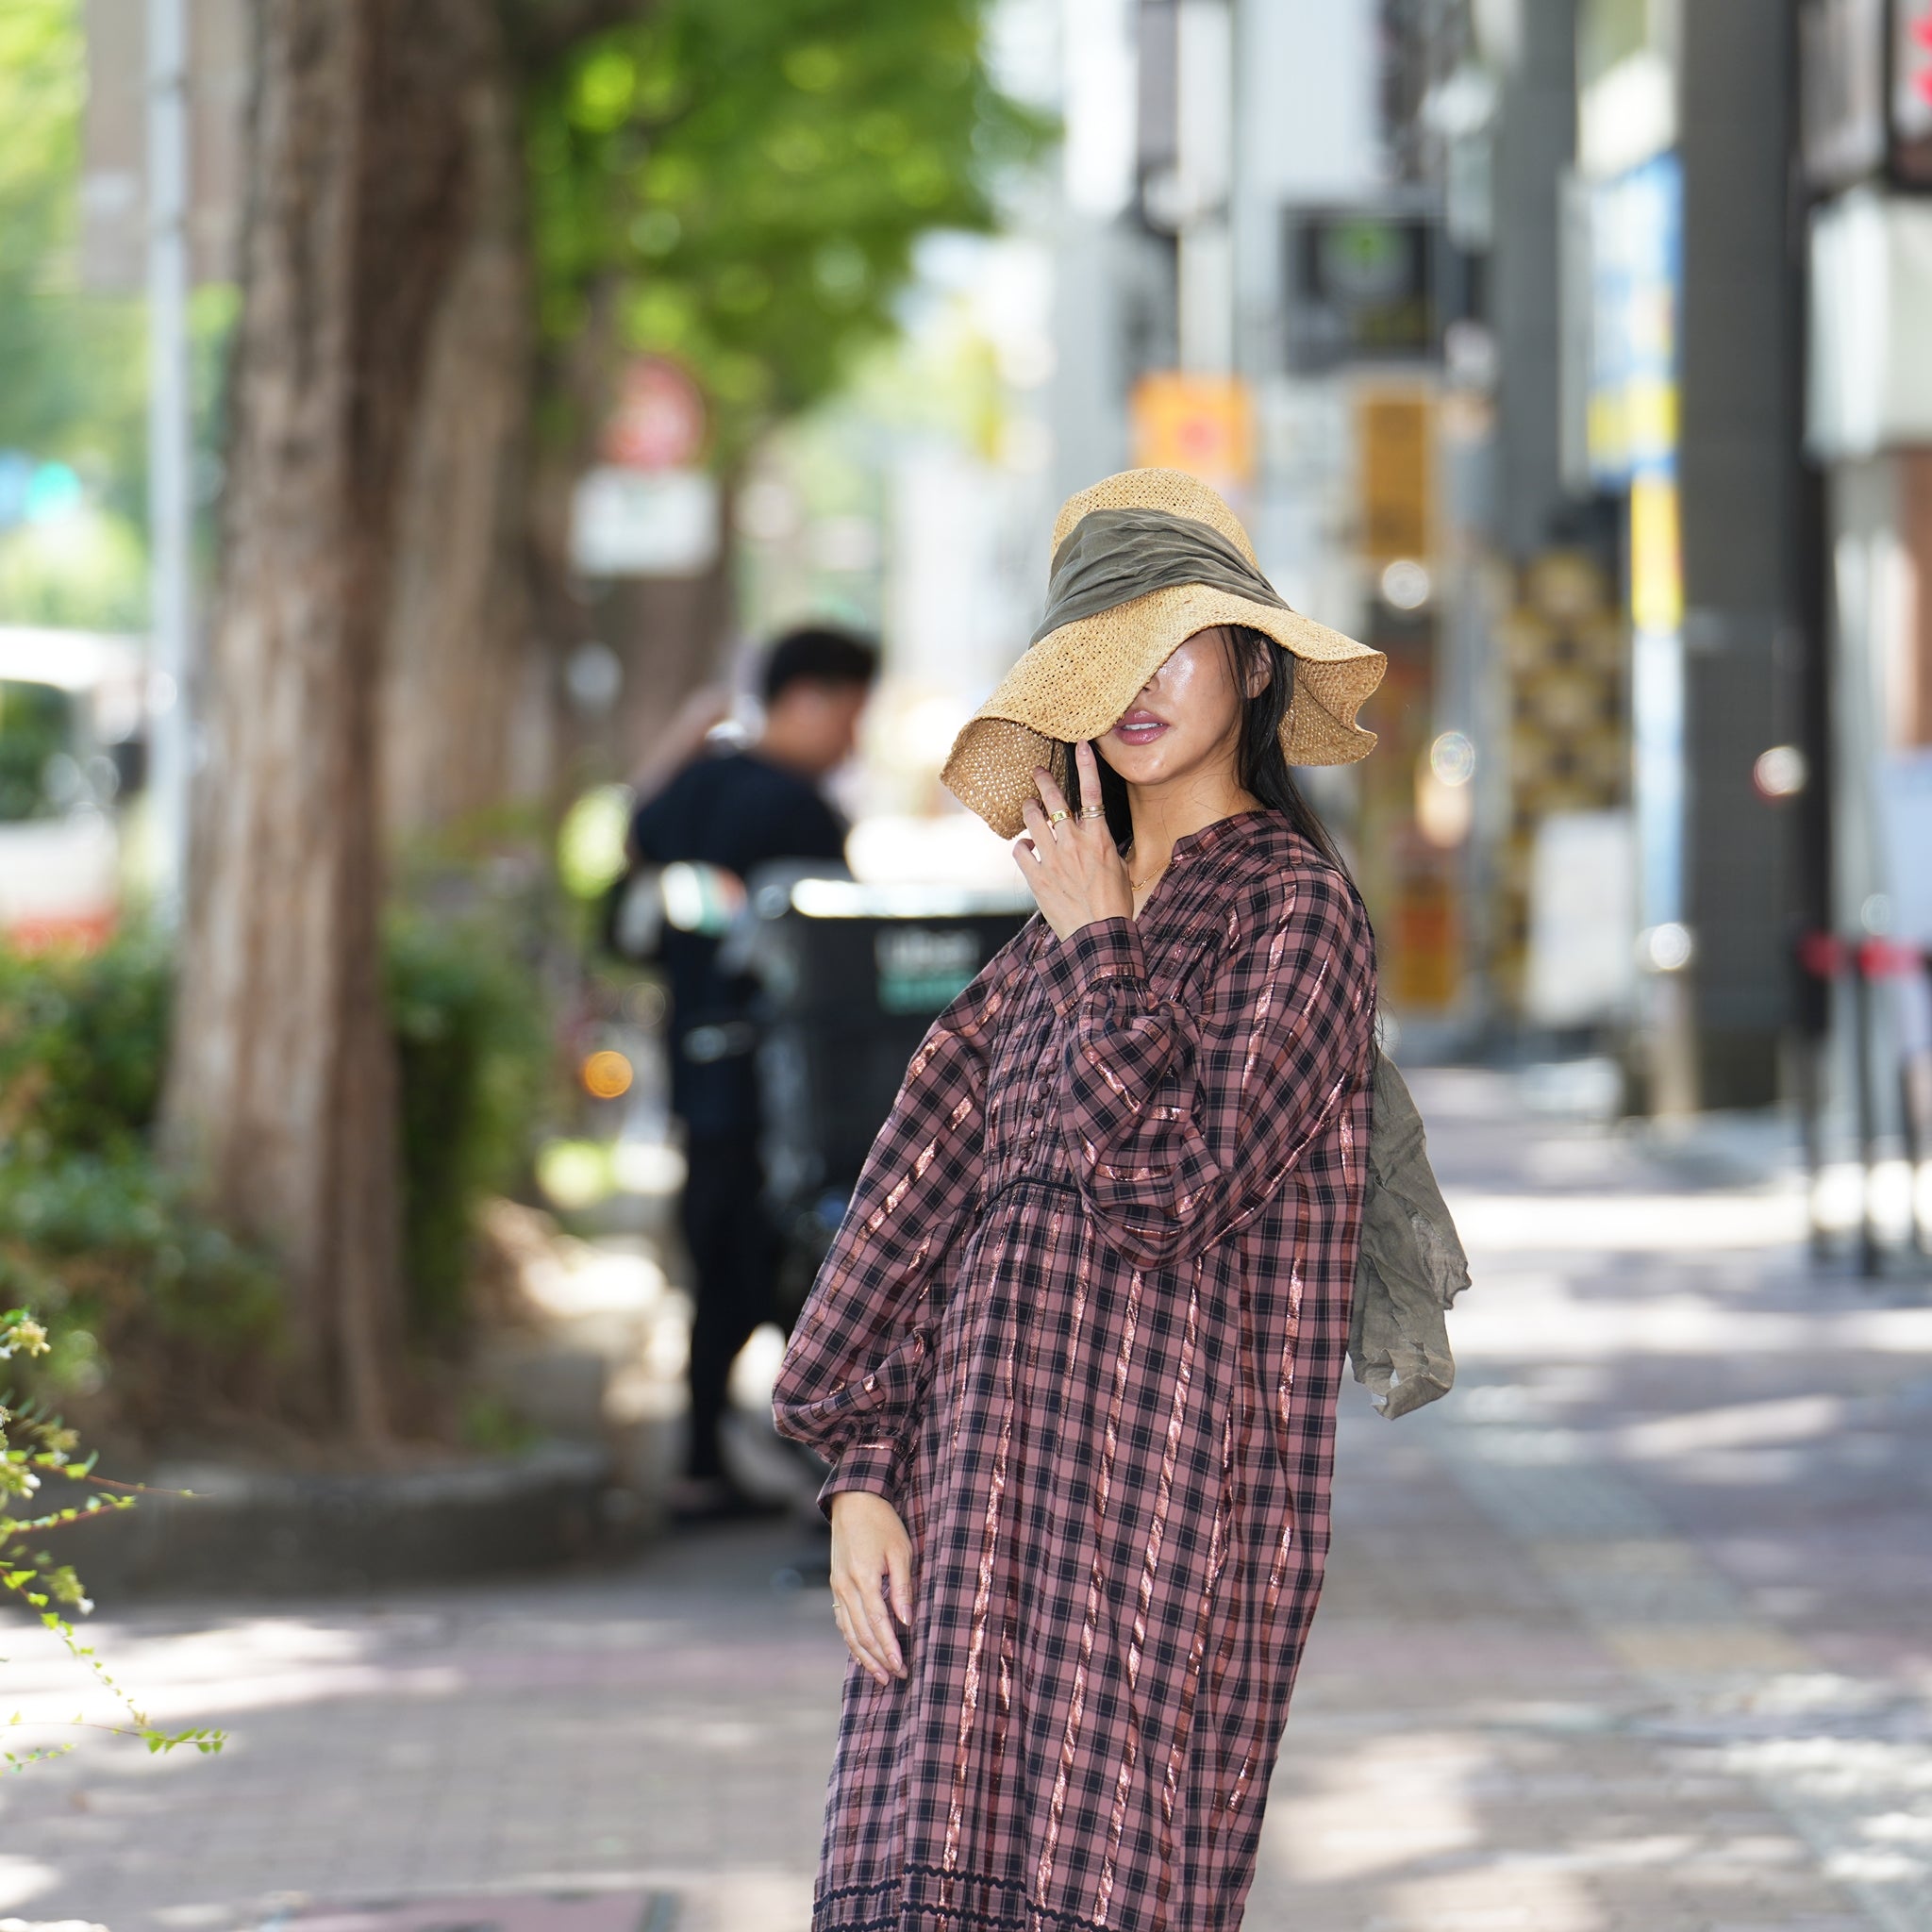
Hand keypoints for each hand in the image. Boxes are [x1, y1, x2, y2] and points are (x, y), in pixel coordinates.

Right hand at [828, 1490, 912, 1684]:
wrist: (853, 1501)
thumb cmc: (882, 1523)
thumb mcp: (900, 1551)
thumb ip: (902, 1588)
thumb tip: (906, 1621)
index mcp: (864, 1578)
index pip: (878, 1623)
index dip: (890, 1648)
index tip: (901, 1667)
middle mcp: (846, 1587)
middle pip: (862, 1633)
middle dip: (879, 1658)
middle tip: (896, 1676)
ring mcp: (837, 1587)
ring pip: (849, 1632)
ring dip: (864, 1655)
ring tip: (880, 1675)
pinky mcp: (836, 1585)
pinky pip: (841, 1621)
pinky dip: (851, 1640)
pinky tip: (862, 1652)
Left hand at [1013, 741, 1132, 941]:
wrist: (1099, 936)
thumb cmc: (1115, 905)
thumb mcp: (1118, 869)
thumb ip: (1103, 847)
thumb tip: (1095, 838)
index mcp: (1099, 839)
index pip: (1092, 794)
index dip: (1086, 766)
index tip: (1080, 745)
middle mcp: (1074, 843)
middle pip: (1054, 801)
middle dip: (1044, 782)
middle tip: (1038, 772)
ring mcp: (1052, 859)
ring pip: (1032, 820)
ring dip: (1030, 810)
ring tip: (1030, 807)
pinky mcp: (1037, 877)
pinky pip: (1021, 850)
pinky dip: (1022, 845)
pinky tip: (1026, 847)